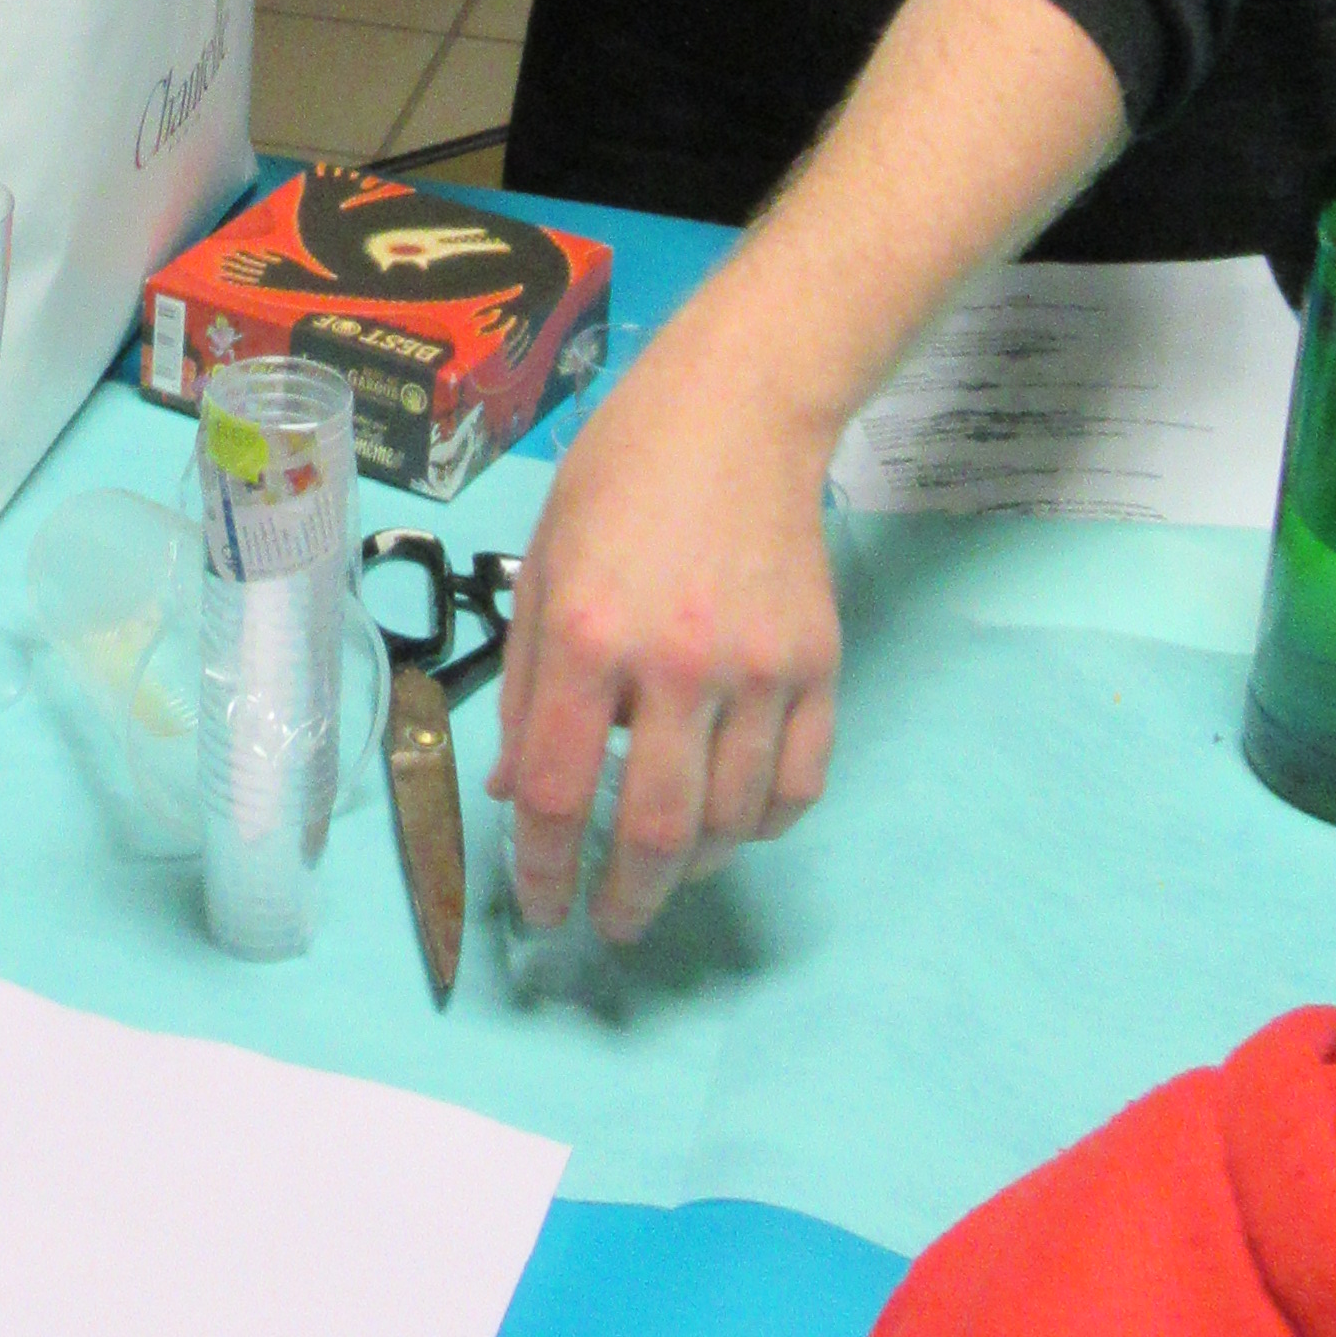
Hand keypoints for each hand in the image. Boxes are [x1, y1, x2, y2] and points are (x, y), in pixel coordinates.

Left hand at [491, 310, 842, 936]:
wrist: (737, 412)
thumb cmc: (620, 479)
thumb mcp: (541, 570)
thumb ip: (529, 689)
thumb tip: (515, 798)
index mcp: (588, 635)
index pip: (556, 792)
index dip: (542, 871)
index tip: (540, 909)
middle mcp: (675, 663)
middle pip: (652, 832)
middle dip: (624, 900)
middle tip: (610, 924)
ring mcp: (759, 669)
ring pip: (732, 822)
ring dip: (693, 868)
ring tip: (663, 870)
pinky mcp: (820, 666)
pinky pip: (800, 785)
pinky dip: (765, 825)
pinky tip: (734, 823)